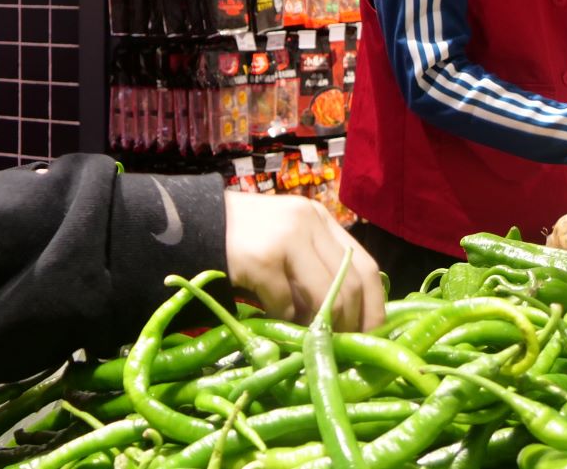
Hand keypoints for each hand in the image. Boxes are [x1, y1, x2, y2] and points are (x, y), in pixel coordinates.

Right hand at [224, 191, 385, 332]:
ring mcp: (286, 238)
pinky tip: (273, 320)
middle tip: (341, 347)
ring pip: (325, 296)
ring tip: (309, 338)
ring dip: (320, 326)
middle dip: (351, 323)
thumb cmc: (243, 239)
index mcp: (321, 219)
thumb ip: (315, 267)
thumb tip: (346, 318)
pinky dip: (284, 320)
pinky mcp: (261, 258)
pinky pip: (286, 304)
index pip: (366, 266)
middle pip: (351, 283)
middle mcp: (309, 222)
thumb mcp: (288, 242)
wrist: (191, 223)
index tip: (373, 335)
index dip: (375, 306)